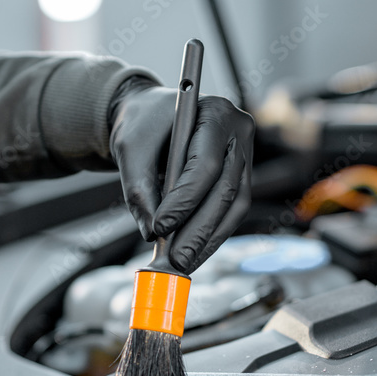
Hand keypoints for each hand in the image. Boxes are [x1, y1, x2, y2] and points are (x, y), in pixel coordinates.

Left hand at [109, 85, 253, 273]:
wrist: (153, 116)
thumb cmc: (144, 123)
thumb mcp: (130, 148)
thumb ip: (139, 189)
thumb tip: (152, 233)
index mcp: (216, 113)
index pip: (205, 164)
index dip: (185, 201)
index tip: (160, 227)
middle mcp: (239, 133)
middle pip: (225, 189)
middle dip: (199, 230)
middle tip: (177, 259)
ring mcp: (245, 155)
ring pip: (234, 206)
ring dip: (209, 239)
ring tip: (184, 262)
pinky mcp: (241, 177)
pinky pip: (232, 211)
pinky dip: (212, 234)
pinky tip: (195, 252)